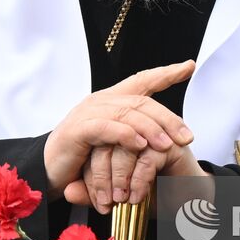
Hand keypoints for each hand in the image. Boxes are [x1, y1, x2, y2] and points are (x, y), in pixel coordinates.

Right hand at [43, 61, 194, 198]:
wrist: (50, 174)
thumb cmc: (85, 160)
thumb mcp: (116, 145)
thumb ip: (136, 136)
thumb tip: (168, 139)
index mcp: (112, 100)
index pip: (142, 80)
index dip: (166, 73)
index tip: (189, 66)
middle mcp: (101, 101)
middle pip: (141, 101)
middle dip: (167, 117)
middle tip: (187, 136)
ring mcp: (87, 113)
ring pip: (126, 113)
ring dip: (150, 129)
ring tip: (168, 145)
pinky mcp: (77, 130)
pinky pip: (105, 127)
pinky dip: (124, 134)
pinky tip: (140, 144)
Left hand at [66, 142, 207, 212]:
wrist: (184, 207)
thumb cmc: (150, 197)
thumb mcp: (114, 196)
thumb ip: (92, 192)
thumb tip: (68, 192)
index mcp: (118, 135)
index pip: (94, 145)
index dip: (92, 175)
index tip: (98, 203)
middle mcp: (135, 129)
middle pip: (107, 142)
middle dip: (104, 178)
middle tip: (107, 203)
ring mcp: (153, 133)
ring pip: (125, 147)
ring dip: (120, 178)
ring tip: (122, 200)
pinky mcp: (170, 143)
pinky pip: (146, 157)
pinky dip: (138, 180)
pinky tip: (138, 197)